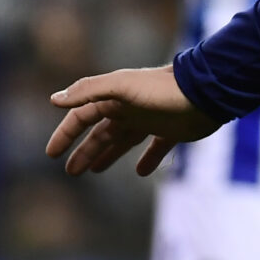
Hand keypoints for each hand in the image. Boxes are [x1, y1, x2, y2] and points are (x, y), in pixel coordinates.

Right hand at [46, 65, 218, 176]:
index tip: (52, 154)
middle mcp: (131, 108)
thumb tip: (54, 100)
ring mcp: (152, 119)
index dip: (65, 134)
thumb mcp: (122, 87)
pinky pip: (156, 148)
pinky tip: (141, 172)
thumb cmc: (163, 89)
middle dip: (85, 151)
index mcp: (115, 99)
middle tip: (72, 172)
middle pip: (101, 133)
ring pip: (124, 140)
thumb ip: (89, 91)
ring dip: (108, 154)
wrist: (207, 92)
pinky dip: (148, 160)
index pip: (82, 117)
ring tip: (95, 171)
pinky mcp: (173, 130)